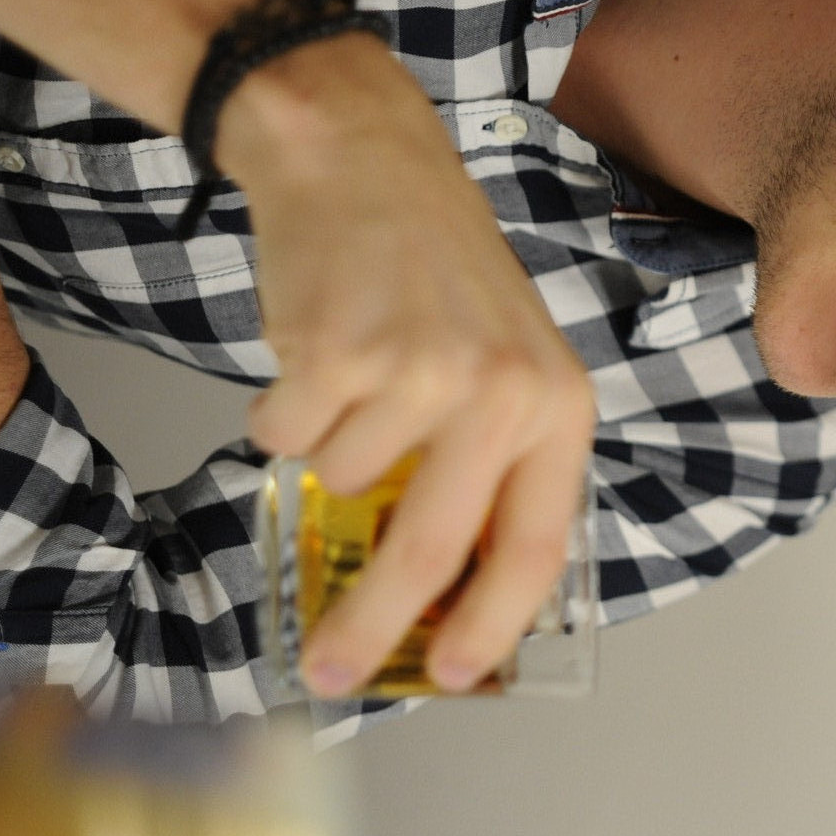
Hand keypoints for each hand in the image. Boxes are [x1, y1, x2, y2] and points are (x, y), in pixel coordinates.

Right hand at [218, 33, 595, 695]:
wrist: (365, 160)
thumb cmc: (433, 270)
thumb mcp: (502, 363)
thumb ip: (488, 465)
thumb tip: (437, 594)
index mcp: (556, 405)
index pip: (535, 547)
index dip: (490, 624)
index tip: (449, 675)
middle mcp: (500, 394)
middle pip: (429, 550)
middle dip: (369, 624)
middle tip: (328, 667)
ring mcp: (421, 373)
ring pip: (339, 483)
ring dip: (324, 448)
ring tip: (348, 375)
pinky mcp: (340, 353)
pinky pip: (284, 437)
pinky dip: (279, 411)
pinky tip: (310, 349)